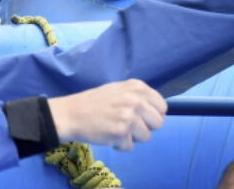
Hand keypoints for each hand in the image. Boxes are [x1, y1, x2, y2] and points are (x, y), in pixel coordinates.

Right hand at [48, 79, 166, 150]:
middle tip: (127, 124)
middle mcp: (136, 99)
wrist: (71, 114)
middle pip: (158, 123)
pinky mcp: (121, 132)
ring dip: (132, 137)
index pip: (162, 107)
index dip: (152, 115)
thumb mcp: (119, 90)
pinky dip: (120, 145)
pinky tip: (108, 135)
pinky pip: (130, 147)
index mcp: (137, 86)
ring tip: (115, 128)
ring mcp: (129, 116)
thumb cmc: (94, 103)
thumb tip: (158, 112)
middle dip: (145, 128)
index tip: (140, 117)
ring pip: (146, 137)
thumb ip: (138, 97)